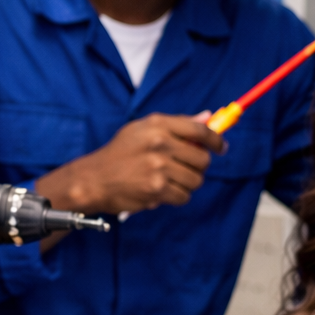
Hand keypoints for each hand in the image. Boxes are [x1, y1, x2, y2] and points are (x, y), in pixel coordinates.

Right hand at [36, 112, 223, 215]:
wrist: (94, 179)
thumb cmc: (119, 154)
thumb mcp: (142, 130)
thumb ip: (177, 124)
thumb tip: (208, 117)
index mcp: (157, 124)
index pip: (200, 130)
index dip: (216, 140)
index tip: (220, 147)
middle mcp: (159, 143)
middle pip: (202, 159)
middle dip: (196, 166)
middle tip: (182, 168)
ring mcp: (159, 166)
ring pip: (195, 179)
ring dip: (185, 183)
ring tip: (166, 180)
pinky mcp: (157, 188)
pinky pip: (184, 195)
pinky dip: (176, 197)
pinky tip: (160, 191)